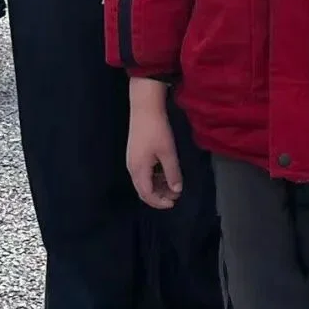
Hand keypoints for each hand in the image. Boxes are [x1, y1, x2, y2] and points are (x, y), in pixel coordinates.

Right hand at [127, 79, 181, 209]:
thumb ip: (172, 173)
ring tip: (173, 183)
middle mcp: (132, 168)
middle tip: (175, 194)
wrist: (144, 107)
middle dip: (159, 195)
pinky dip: (154, 176)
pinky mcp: (134, 153)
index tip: (174, 202)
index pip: (147, 195)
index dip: (160, 202)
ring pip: (143, 181)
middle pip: (143, 190)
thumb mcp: (168, 152)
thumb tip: (177, 190)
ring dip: (157, 185)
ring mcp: (132, 160)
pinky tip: (165, 172)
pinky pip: (143, 172)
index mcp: (138, 170)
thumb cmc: (157, 130)